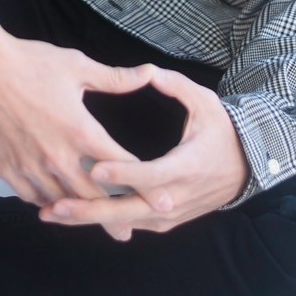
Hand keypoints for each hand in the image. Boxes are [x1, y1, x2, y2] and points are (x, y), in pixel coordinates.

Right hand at [0, 11, 150, 208]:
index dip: (143, 185)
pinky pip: (31, 196)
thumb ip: (115, 79)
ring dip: (77, 212)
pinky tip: (54, 203)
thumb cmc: (29, 61)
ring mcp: (30, 166)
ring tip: (91, 222)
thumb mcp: (78, 66)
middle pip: (92, 196)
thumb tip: (149, 73)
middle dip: (112, 217)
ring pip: (61, 201)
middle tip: (126, 232)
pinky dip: (46, 202)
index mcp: (80, 131)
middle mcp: (57, 156)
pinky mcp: (6, 169)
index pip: (119, 166)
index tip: (160, 200)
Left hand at [38, 65, 248, 239]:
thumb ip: (176, 86)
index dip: (122, 173)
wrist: (244, 169)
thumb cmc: (221, 133)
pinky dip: (100, 221)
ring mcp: (168, 216)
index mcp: (186, 167)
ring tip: (51, 213)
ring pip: (124, 222)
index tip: (94, 168)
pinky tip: (71, 215)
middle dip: (90, 210)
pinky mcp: (162, 223)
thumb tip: (148, 71)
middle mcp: (176, 199)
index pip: (150, 176)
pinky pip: (129, 224)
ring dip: (87, 219)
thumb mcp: (205, 104)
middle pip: (128, 210)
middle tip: (56, 207)